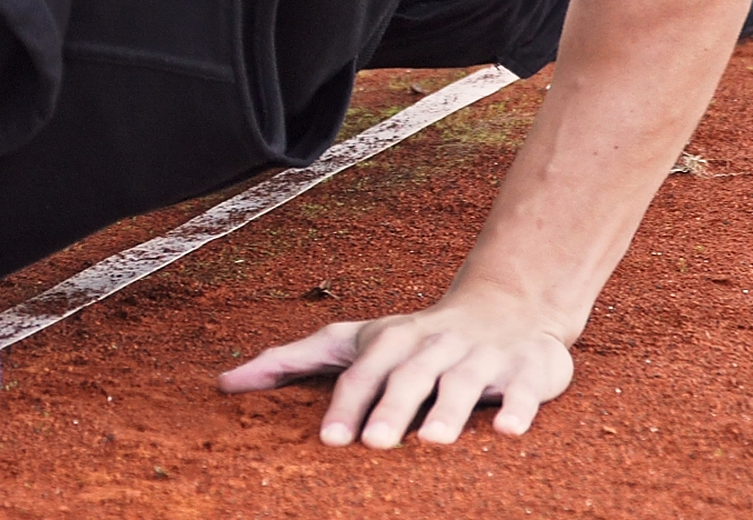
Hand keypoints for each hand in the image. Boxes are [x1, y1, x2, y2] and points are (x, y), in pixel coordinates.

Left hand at [216, 295, 573, 447]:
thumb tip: (224, 383)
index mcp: (391, 340)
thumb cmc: (414, 337)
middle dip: (391, 409)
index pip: (361, 374)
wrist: (508, 307)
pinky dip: (517, 409)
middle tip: (374, 444)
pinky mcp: (528, 368)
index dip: (345, 404)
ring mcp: (482, 355)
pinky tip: (507, 432)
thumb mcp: (353, 341)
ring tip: (432, 442)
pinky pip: (524, 390)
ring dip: (448, 410)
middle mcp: (434, 345)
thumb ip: (291, 360)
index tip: (328, 440)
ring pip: (463, 382)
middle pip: (408, 377)